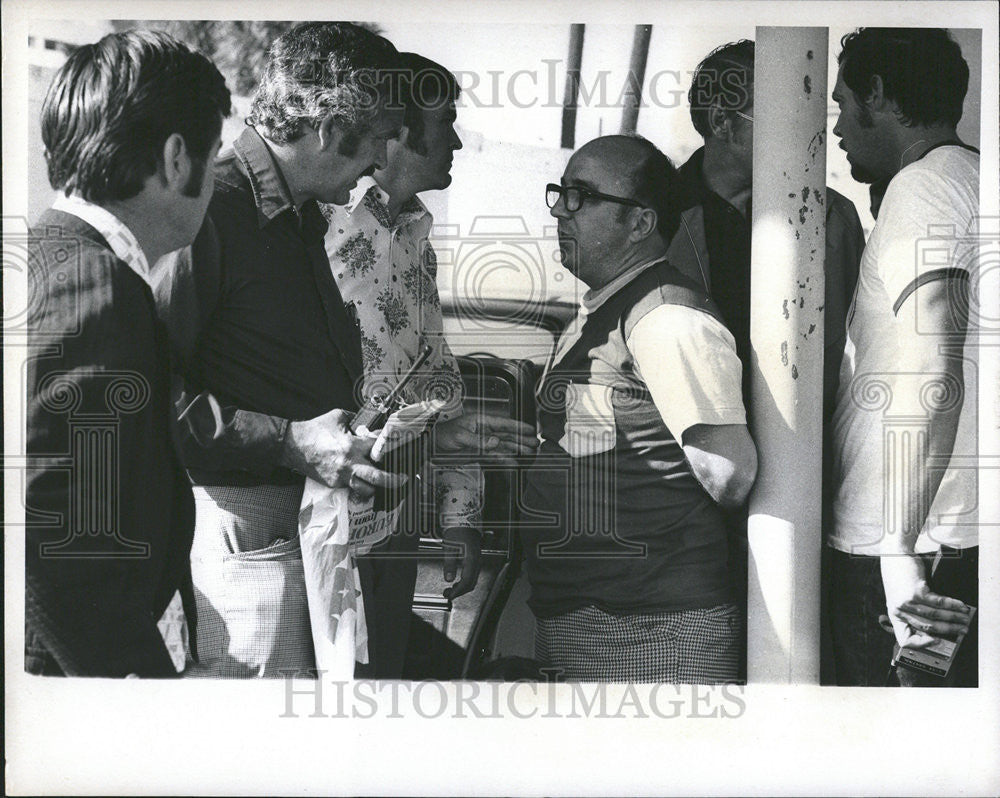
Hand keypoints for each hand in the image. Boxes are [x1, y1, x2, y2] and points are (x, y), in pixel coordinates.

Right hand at [279, 408, 406, 497]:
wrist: (292, 446)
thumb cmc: (315, 430)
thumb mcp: (339, 417)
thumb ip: (357, 420)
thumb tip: (370, 425)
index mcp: (351, 445)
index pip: (379, 449)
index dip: (390, 448)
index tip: (400, 448)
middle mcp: (348, 464)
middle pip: (377, 477)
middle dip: (393, 480)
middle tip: (403, 479)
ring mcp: (341, 476)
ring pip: (365, 489)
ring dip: (375, 487)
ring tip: (382, 483)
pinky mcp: (334, 484)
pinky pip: (351, 488)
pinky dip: (359, 486)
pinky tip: (364, 482)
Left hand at [431, 412, 537, 464]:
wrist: (432, 446)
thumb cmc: (443, 435)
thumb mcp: (460, 436)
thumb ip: (478, 440)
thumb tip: (496, 442)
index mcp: (481, 421)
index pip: (503, 424)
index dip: (517, 427)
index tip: (530, 430)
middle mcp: (485, 432)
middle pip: (507, 436)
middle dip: (522, 439)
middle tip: (535, 443)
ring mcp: (483, 443)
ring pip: (504, 447)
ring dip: (516, 450)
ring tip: (530, 453)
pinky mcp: (479, 454)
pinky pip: (495, 457)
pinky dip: (505, 460)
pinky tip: (514, 463)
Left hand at [441, 526, 481, 599]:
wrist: (463, 520)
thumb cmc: (457, 531)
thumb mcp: (449, 548)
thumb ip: (450, 565)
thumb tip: (449, 579)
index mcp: (471, 559)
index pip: (467, 582)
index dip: (458, 591)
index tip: (450, 596)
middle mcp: (476, 561)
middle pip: (471, 583)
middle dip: (460, 591)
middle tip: (448, 594)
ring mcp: (477, 560)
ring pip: (472, 579)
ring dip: (462, 587)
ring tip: (451, 589)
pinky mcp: (475, 558)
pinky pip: (472, 574)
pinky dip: (465, 580)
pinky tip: (457, 581)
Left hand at [880, 553, 971, 648]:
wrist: (894, 557)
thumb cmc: (900, 578)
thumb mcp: (900, 599)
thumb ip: (913, 613)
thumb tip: (939, 626)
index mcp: (895, 616)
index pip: (905, 639)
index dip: (921, 644)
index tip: (937, 641)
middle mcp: (899, 611)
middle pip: (928, 627)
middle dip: (949, 630)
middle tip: (963, 630)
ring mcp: (907, 601)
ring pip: (935, 615)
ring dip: (954, 617)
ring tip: (965, 617)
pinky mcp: (916, 591)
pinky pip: (938, 602)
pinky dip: (952, 605)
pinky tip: (960, 605)